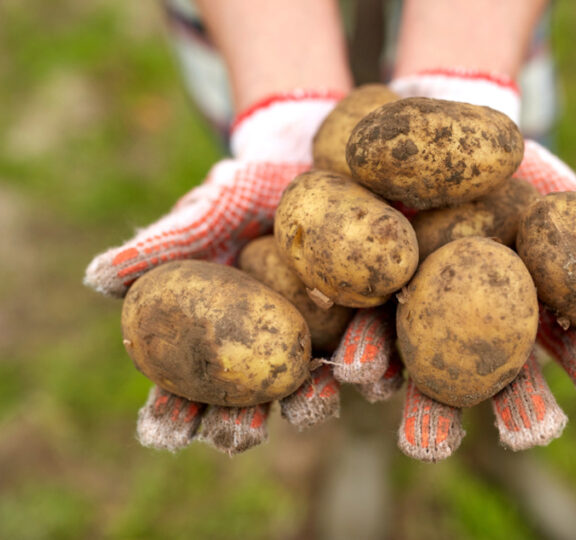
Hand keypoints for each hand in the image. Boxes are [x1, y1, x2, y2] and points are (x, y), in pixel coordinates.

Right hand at [84, 90, 371, 454]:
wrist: (308, 164)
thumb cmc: (242, 191)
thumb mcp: (204, 211)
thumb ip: (160, 245)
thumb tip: (96, 278)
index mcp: (216, 339)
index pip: (184, 390)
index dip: (171, 416)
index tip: (164, 431)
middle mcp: (264, 353)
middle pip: (248, 406)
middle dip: (241, 429)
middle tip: (238, 435)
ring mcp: (317, 343)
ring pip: (311, 388)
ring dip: (311, 404)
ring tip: (317, 401)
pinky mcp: (364, 323)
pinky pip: (369, 351)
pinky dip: (374, 368)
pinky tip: (378, 378)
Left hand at [376, 68, 575, 461]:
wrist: (420, 126)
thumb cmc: (499, 167)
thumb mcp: (554, 189)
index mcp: (519, 313)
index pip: (562, 347)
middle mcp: (463, 332)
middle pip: (481, 379)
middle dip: (493, 409)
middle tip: (509, 434)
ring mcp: (403, 321)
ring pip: (404, 364)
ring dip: (397, 385)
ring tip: (377, 382)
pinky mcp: (347, 302)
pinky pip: (338, 330)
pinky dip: (339, 354)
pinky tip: (335, 370)